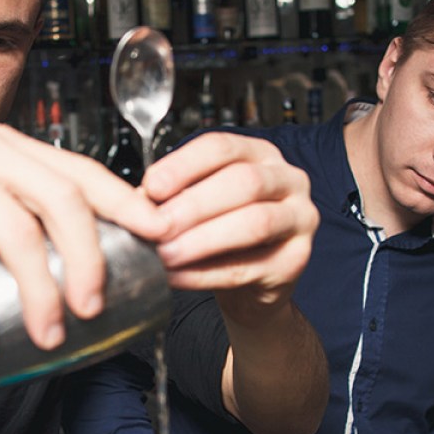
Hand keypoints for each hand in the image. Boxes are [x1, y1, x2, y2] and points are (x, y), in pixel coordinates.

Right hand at [0, 123, 164, 355]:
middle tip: (94, 309)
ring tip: (48, 337)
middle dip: (90, 258)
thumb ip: (1, 206)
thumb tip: (56, 265)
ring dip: (39, 290)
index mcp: (4, 147)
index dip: (126, 204)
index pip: (79, 171)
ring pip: (14, 230)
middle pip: (60, 199)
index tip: (159, 240)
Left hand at [141, 131, 317, 325]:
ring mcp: (299, 219)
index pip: (221, 147)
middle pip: (243, 182)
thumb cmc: (221, 235)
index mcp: (258, 154)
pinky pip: (248, 267)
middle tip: (155, 227)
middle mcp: (287, 179)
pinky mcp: (296, 261)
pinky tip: (177, 278)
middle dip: (192, 205)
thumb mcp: (197, 206)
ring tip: (164, 255)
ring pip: (254, 223)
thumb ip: (171, 198)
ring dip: (201, 240)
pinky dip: (205, 274)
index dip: (184, 165)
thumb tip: (133, 202)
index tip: (151, 186)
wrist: (250, 286)